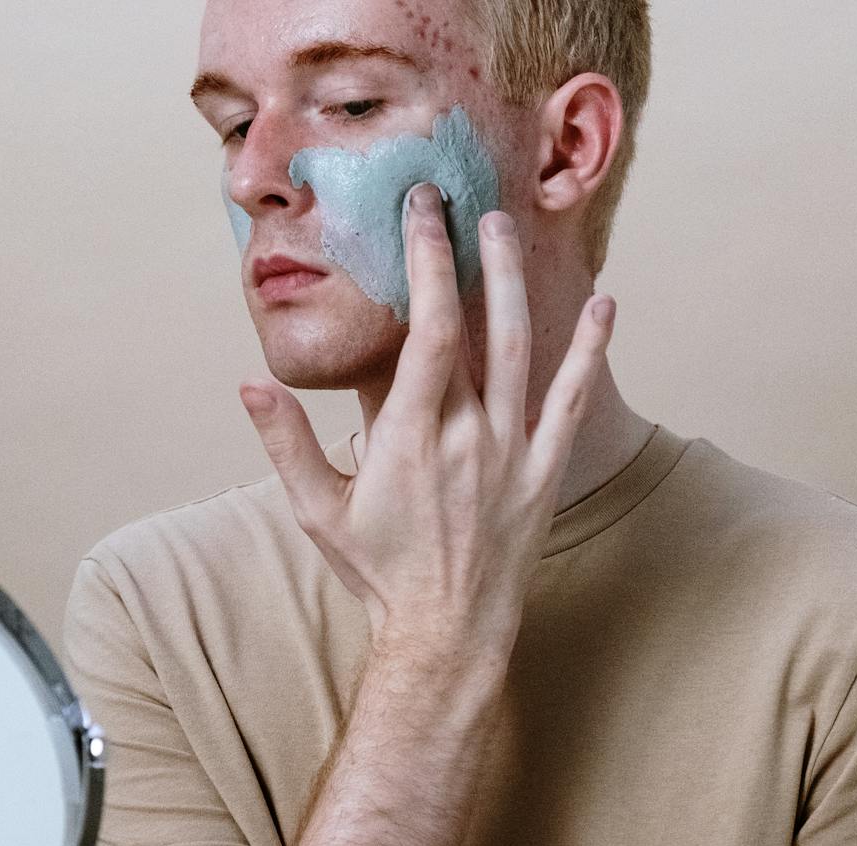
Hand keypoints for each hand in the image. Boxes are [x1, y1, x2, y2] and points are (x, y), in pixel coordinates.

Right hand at [239, 180, 617, 654]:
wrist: (445, 632)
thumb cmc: (378, 571)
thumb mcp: (317, 511)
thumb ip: (285, 443)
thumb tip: (250, 384)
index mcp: (410, 436)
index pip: (428, 328)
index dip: (427, 263)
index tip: (421, 215)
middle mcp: (467, 434)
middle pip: (477, 324)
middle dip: (467, 254)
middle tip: (458, 202)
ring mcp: (512, 452)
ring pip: (524, 350)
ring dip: (518, 283)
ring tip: (508, 229)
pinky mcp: (544, 472)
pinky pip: (574, 401)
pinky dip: (590, 352)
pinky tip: (607, 307)